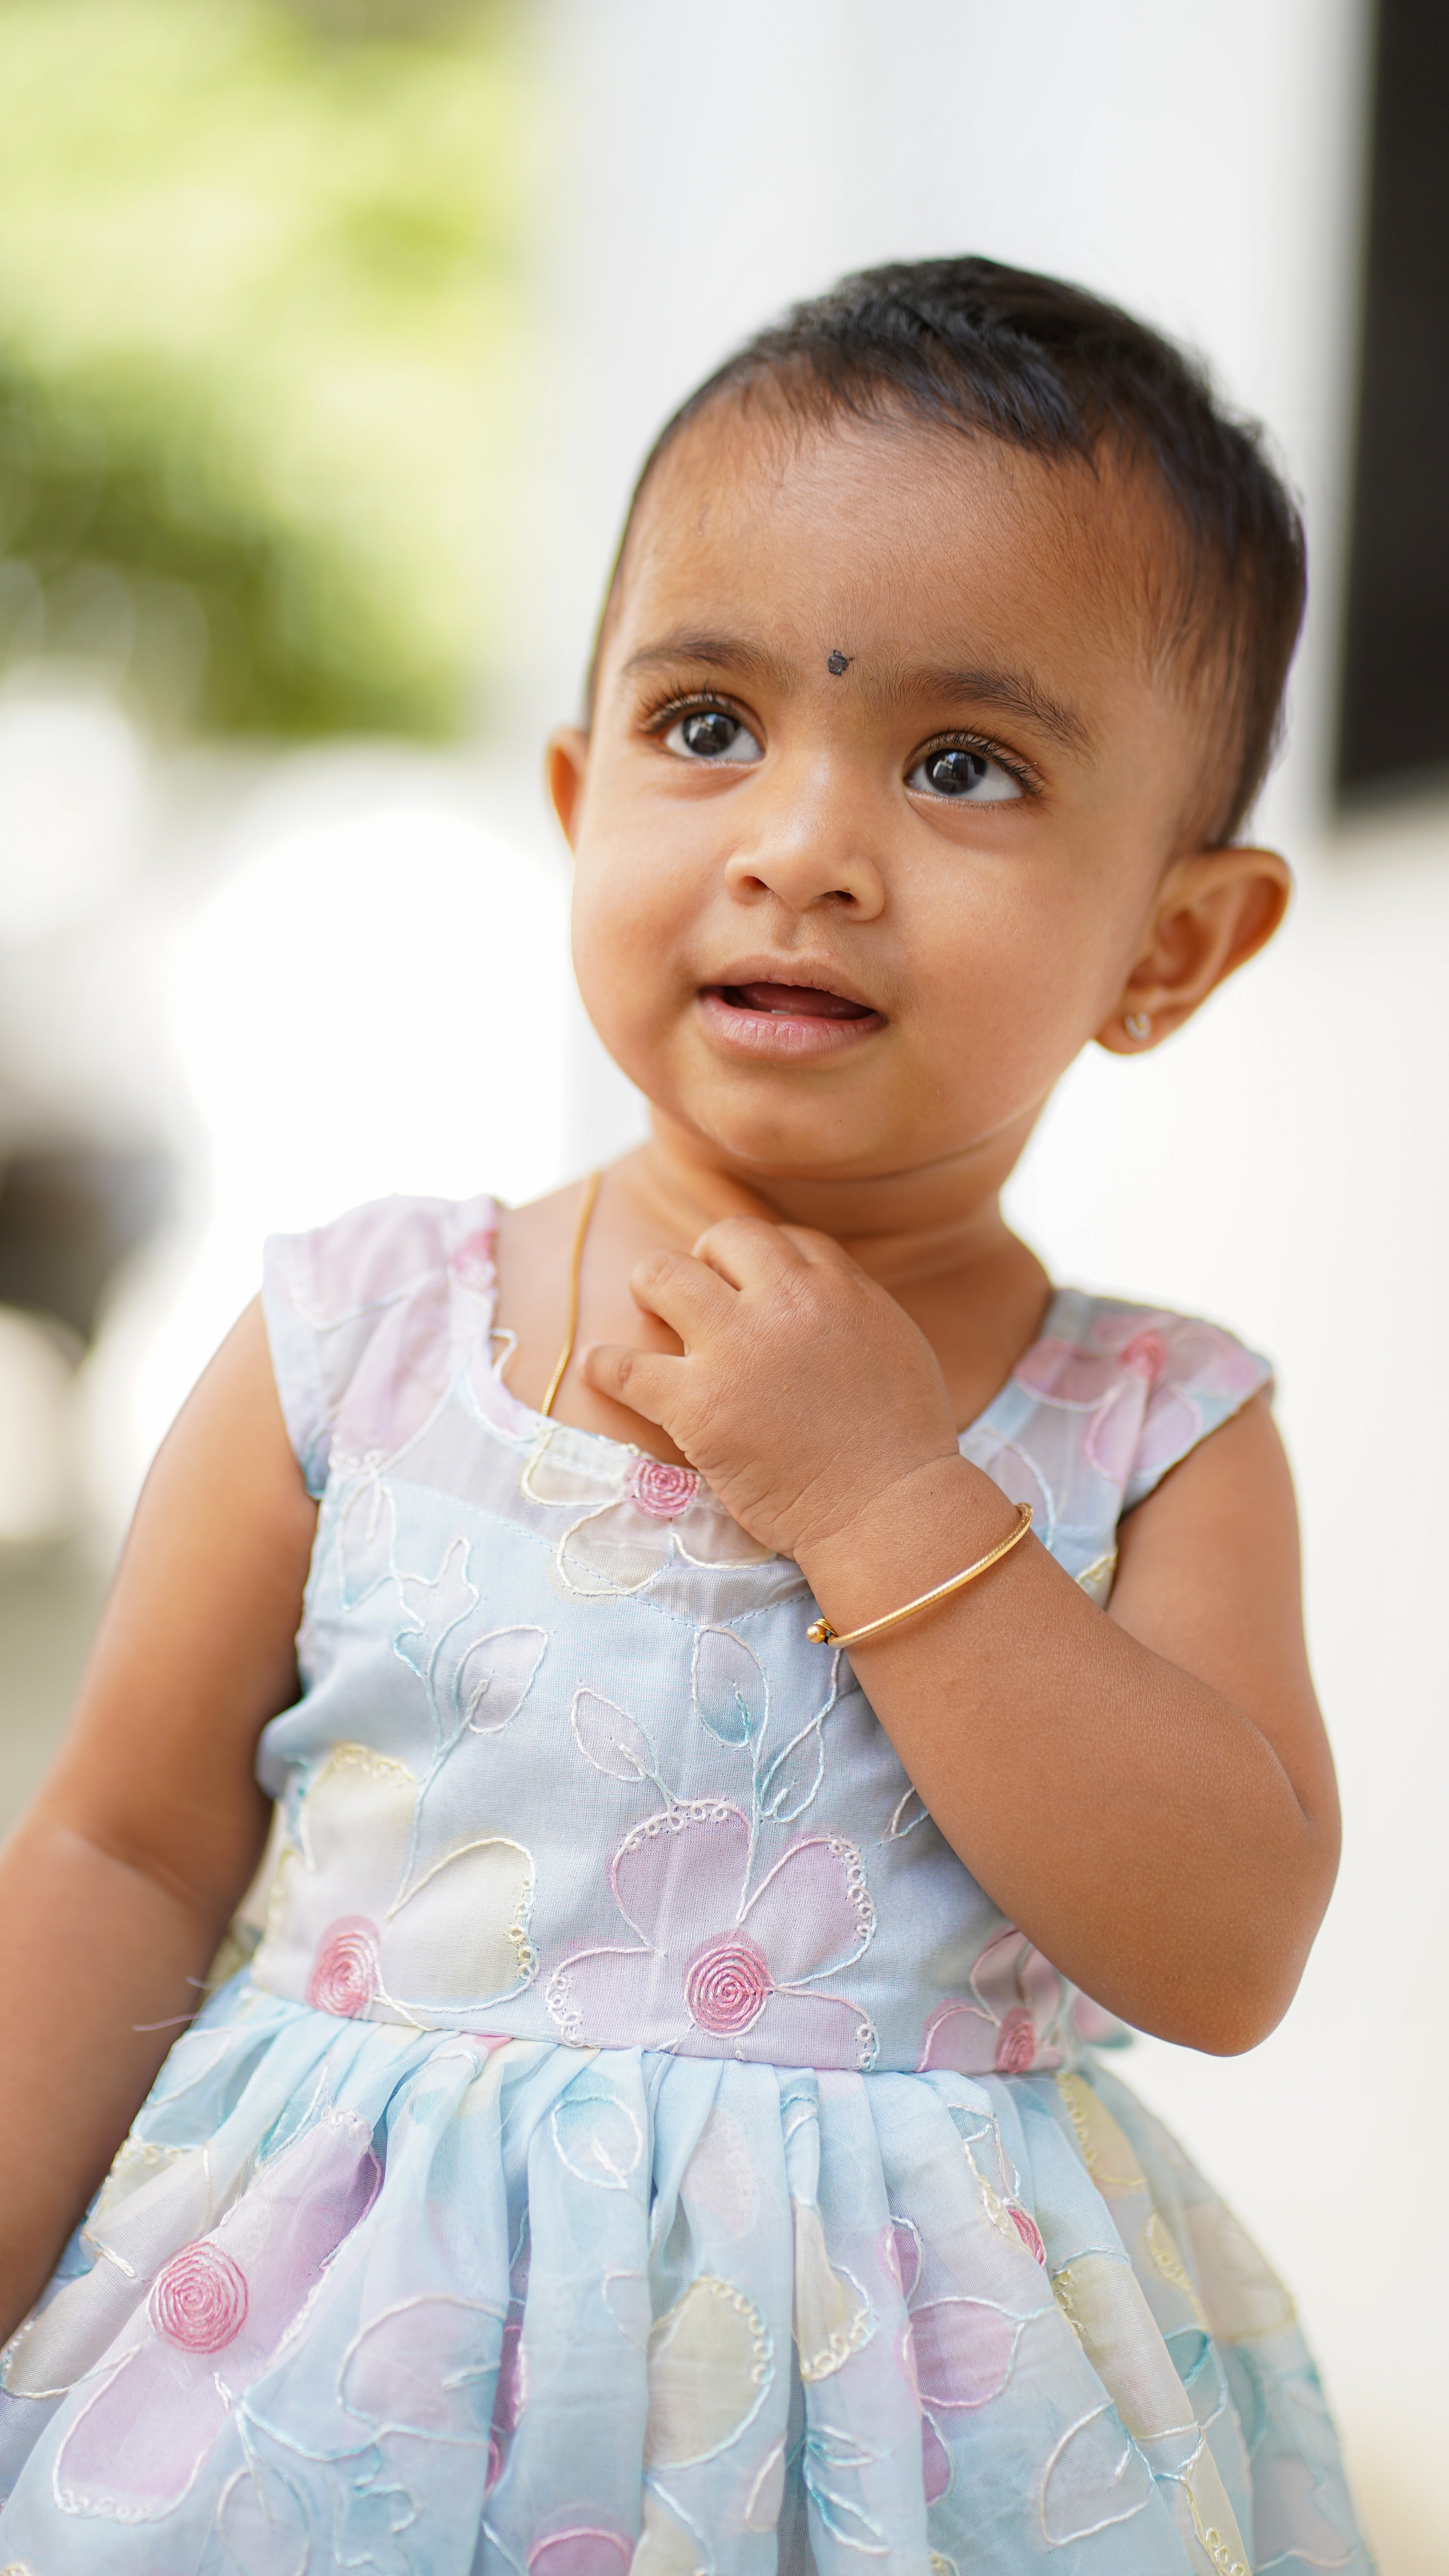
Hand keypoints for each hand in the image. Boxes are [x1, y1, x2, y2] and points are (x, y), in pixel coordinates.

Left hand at [580, 1217, 961, 1559]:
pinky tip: (603, 1369)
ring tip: (652, 1315)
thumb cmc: (903, 1444)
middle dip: (705, 1259)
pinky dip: (605, 1366)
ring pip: (661, 1275)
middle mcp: (785, 1303)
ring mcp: (735, 1350)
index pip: (785, 1240)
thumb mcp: (897, 1343)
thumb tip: (822, 1294)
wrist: (887, 1510)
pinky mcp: (696, 1404)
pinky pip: (623, 1365)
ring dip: (650, 1289)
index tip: (749, 1284)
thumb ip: (853, 1307)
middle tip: (696, 1297)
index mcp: (838, 1289)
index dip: (760, 1260)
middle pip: (723, 1238)